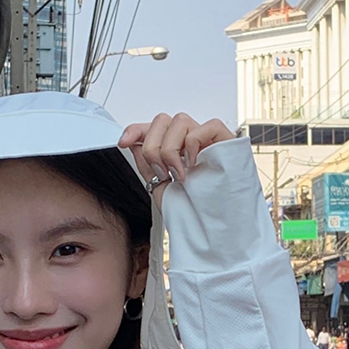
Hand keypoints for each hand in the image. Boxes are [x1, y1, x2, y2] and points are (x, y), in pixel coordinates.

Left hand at [118, 113, 235, 200]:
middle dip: (153, 147)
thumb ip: (147, 165)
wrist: (211, 228)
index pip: (153, 128)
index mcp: (175, 149)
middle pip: (162, 120)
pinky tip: (194, 165)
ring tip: (179, 174)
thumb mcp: (161, 187)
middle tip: (162, 172)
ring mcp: (208, 139)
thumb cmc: (192, 211)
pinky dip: (194, 144)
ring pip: (180, 120)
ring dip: (171, 150)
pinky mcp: (225, 140)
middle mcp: (190, 140)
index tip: (123, 142)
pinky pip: (206, 126)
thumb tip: (135, 143)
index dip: (136, 130)